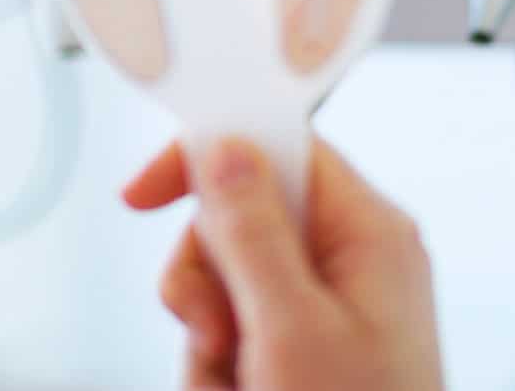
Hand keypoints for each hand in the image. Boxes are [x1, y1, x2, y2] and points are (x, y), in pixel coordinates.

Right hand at [123, 135, 443, 389]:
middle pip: (240, 218)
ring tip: (239, 387)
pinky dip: (221, 374)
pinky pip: (233, 335)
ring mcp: (329, 310)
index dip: (212, 153)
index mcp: (369, 233)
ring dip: (210, 341)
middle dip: (208, 279)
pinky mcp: (304, 353)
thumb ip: (252, 235)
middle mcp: (351, 260)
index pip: (281, 147)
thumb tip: (223, 148)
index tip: (145, 192)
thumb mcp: (292, 334)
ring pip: (225, 285)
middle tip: (218, 334)